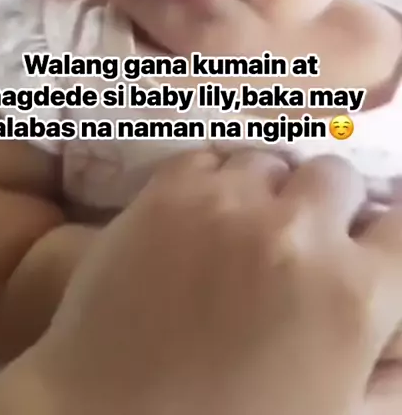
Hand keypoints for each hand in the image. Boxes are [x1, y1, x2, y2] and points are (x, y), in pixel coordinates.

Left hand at [22, 150, 401, 414]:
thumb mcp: (331, 411)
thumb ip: (382, 365)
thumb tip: (396, 327)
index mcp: (352, 297)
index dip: (386, 232)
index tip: (368, 238)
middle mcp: (297, 232)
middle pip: (334, 175)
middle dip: (323, 205)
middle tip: (296, 239)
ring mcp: (227, 203)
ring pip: (269, 161)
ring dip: (264, 192)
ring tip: (237, 231)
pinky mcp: (168, 189)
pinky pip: (210, 158)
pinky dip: (212, 182)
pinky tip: (196, 219)